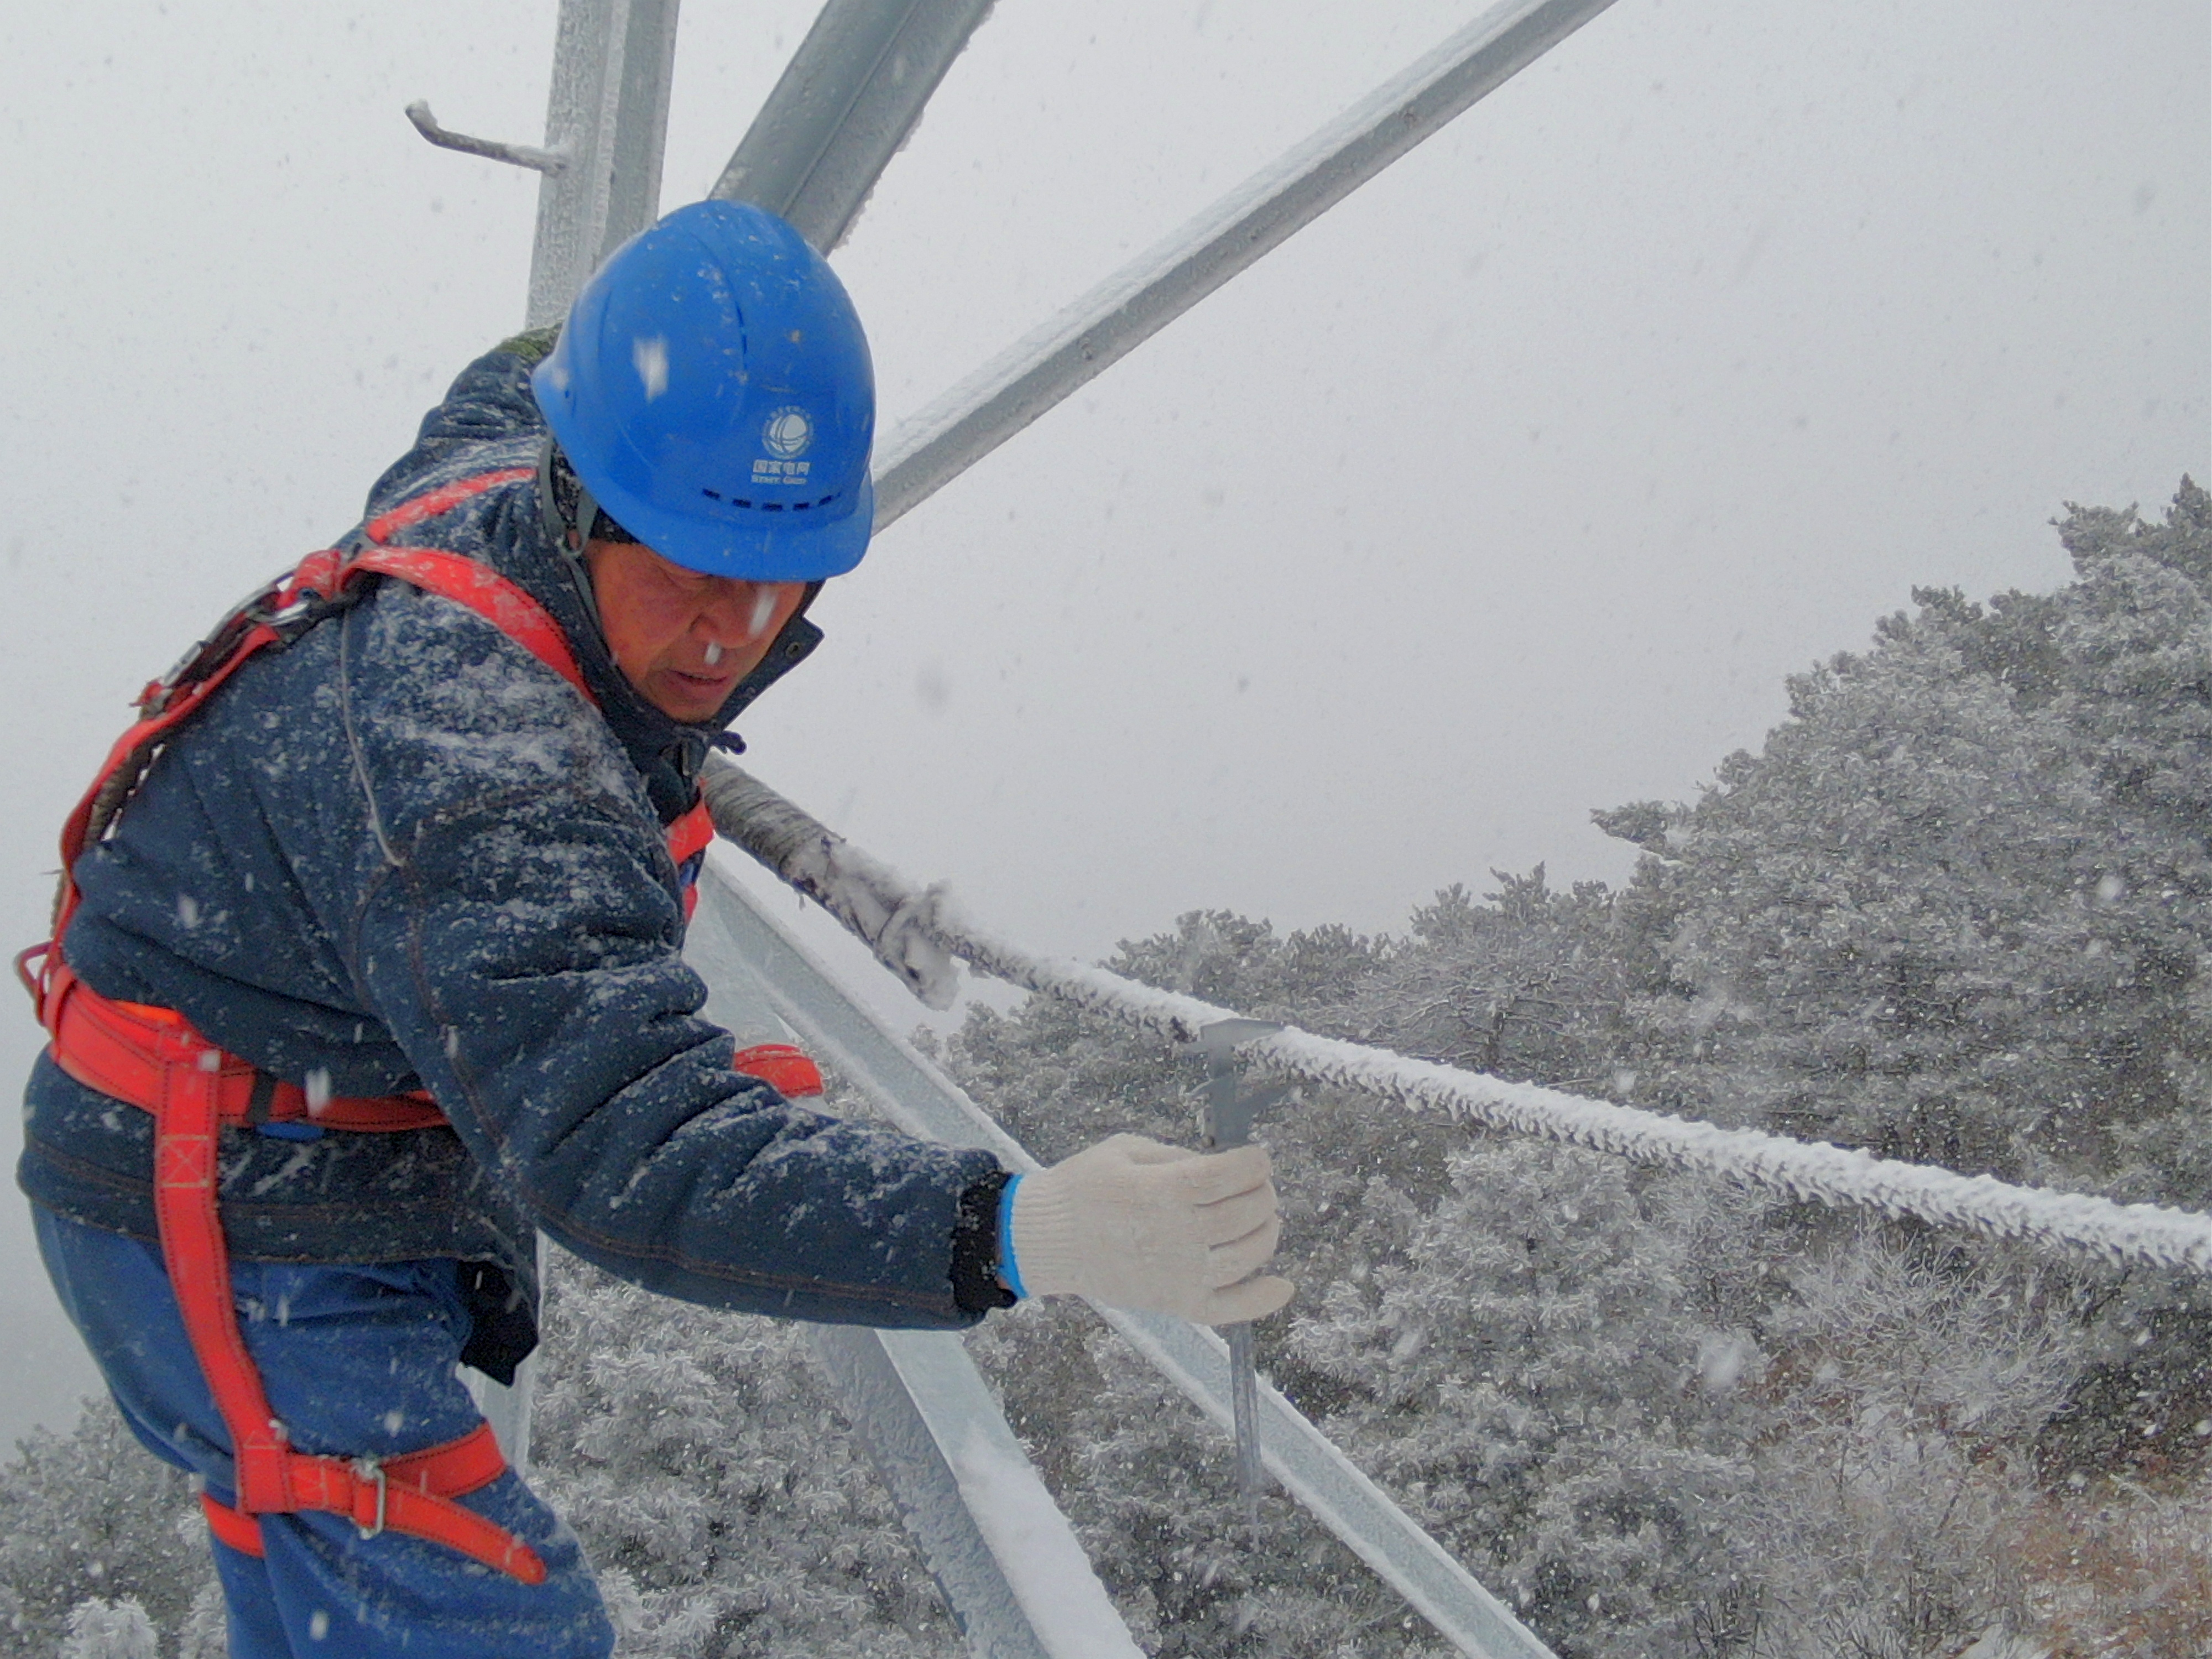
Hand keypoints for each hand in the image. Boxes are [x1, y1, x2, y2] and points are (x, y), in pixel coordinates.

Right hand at [1006, 1134, 1292, 1324]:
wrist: (1048, 1239)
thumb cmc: (1084, 1187)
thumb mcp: (1125, 1150)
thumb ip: (1176, 1156)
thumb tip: (1221, 1166)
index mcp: (1162, 1190)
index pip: (1229, 1175)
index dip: (1255, 1163)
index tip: (1257, 1158)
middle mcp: (1176, 1233)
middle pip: (1244, 1214)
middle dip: (1263, 1195)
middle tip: (1260, 1188)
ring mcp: (1177, 1273)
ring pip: (1245, 1257)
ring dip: (1267, 1234)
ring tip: (1265, 1220)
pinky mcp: (1174, 1302)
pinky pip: (1227, 1308)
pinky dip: (1260, 1300)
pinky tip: (1283, 1286)